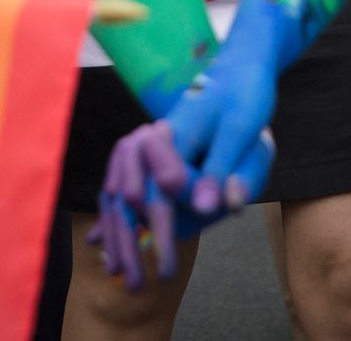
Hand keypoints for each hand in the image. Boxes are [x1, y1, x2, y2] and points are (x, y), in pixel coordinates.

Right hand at [92, 54, 277, 289]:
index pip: (160, 185)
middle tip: (148, 281)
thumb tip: (207, 208)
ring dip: (119, 236)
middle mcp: (151, 137)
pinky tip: (106, 249)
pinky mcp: (149, 155)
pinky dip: (114, 219)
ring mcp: (145, 145)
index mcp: (173, 130)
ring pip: (118, 194)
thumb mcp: (244, 128)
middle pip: (131, 193)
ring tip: (125, 277)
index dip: (164, 227)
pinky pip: (121, 189)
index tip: (168, 265)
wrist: (237, 70)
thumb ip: (226, 168)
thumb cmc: (243, 97)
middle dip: (135, 240)